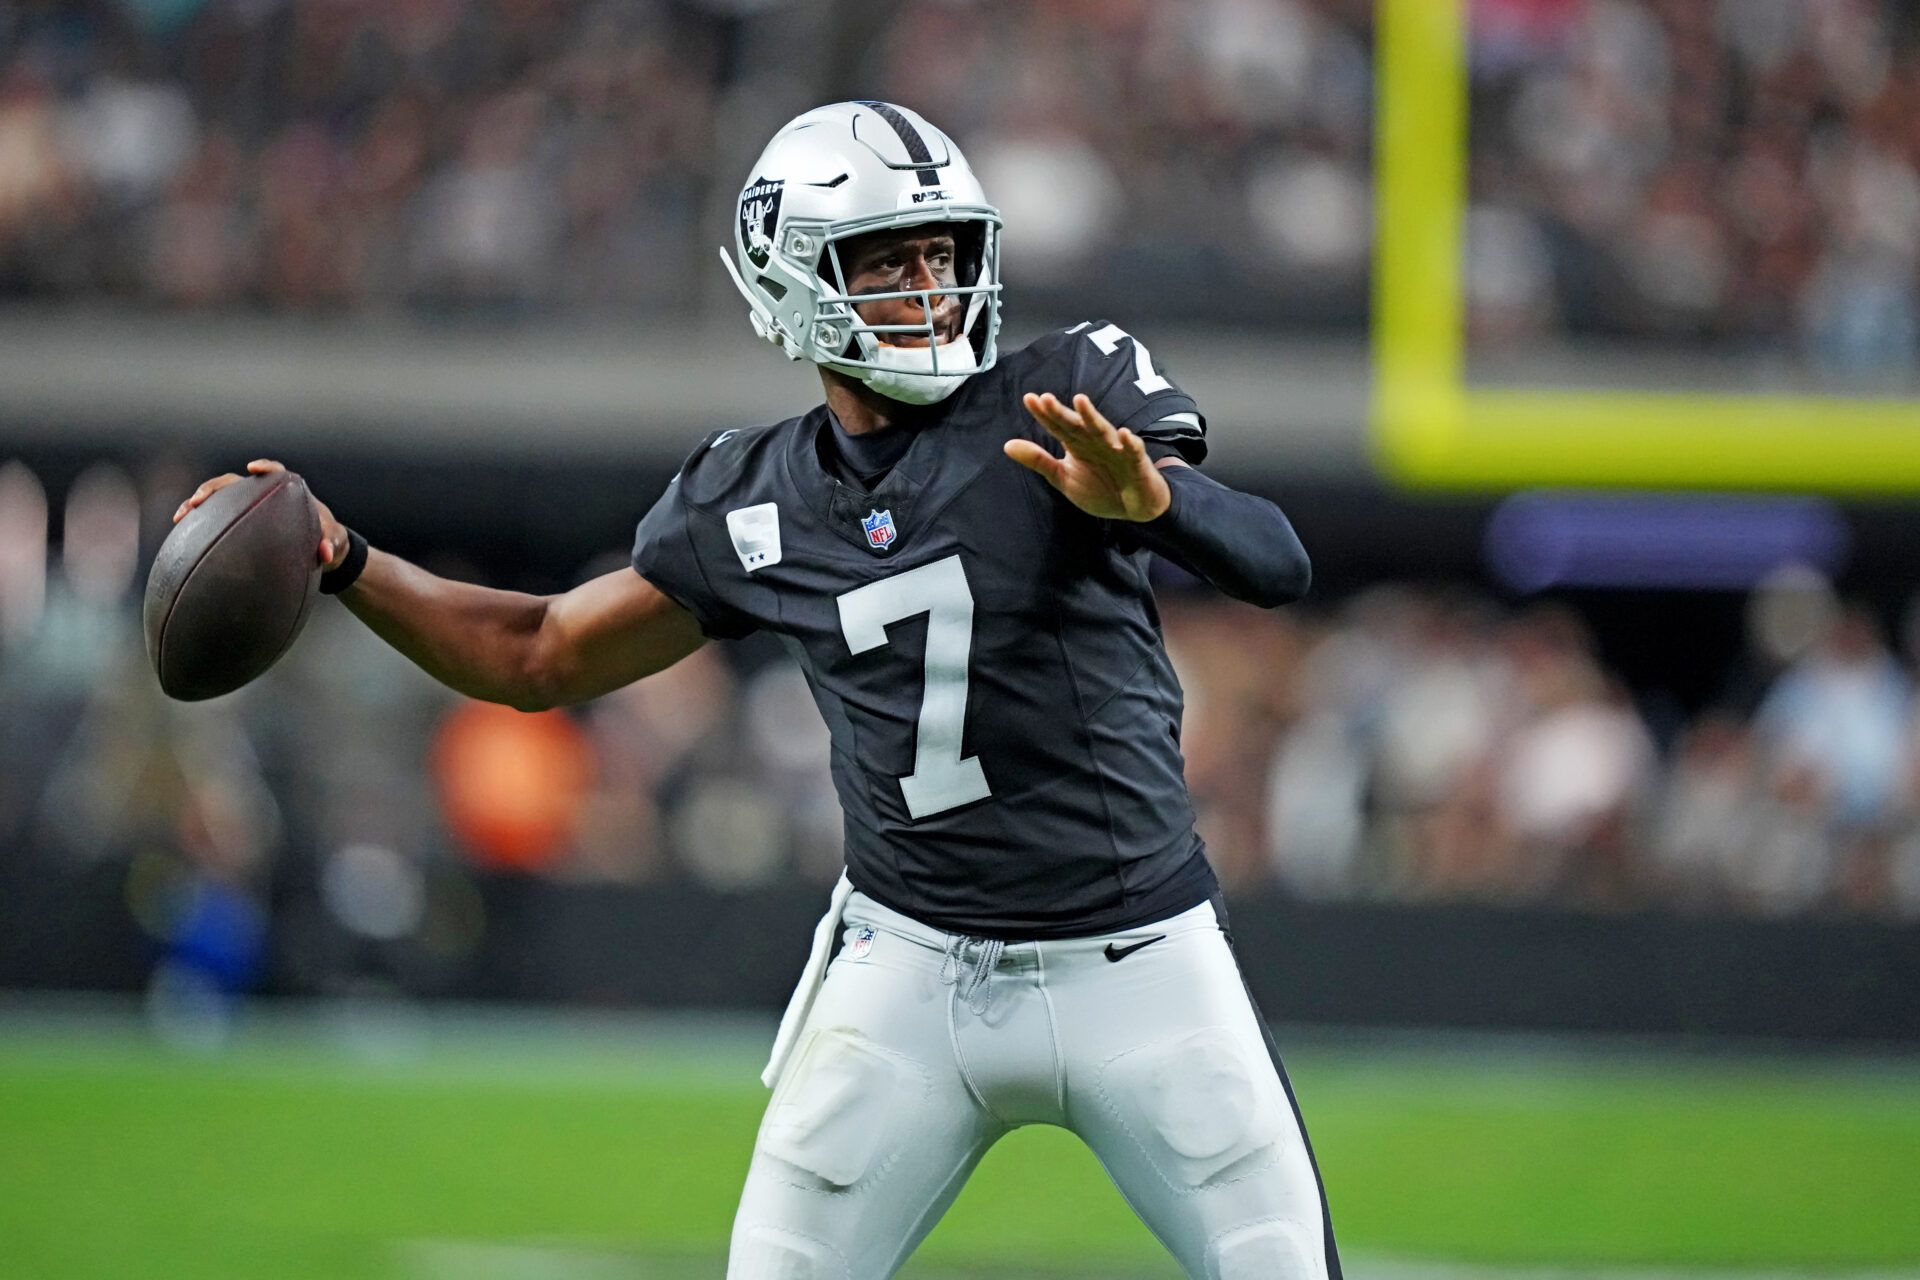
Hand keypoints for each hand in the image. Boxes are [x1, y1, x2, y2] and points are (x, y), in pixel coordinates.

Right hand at [173, 459, 348, 570]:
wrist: (319, 549)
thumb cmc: (328, 539)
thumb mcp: (334, 542)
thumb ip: (331, 545)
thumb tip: (325, 554)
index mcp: (289, 491)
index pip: (276, 472)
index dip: (265, 467)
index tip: (253, 468)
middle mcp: (264, 494)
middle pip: (234, 483)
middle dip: (213, 488)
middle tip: (196, 500)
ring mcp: (248, 506)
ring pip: (219, 498)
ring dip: (197, 503)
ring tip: (180, 517)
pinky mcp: (239, 520)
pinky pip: (216, 517)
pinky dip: (199, 522)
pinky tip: (182, 532)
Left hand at [1006, 392, 1170, 522]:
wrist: (1134, 507)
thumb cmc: (1100, 488)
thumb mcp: (1064, 478)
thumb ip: (1039, 461)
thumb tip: (1007, 445)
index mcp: (1076, 445)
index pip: (1057, 426)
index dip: (1044, 414)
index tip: (1028, 398)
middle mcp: (1095, 442)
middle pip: (1076, 425)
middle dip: (1062, 412)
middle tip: (1045, 398)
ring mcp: (1117, 450)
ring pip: (1103, 431)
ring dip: (1092, 417)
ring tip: (1080, 401)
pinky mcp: (1137, 463)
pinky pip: (1134, 451)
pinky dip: (1130, 443)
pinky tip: (1124, 434)